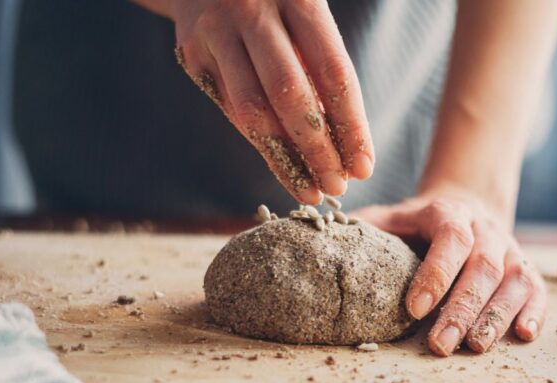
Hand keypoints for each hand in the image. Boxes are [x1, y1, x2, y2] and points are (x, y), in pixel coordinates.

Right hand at [140, 0, 374, 204]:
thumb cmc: (275, 3)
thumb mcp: (305, 15)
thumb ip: (322, 66)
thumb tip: (346, 143)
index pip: (334, 73)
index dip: (351, 125)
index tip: (364, 166)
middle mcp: (254, 10)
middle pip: (291, 95)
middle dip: (318, 150)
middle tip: (337, 187)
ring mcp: (217, 32)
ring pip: (253, 110)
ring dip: (285, 159)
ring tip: (311, 189)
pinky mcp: (192, 53)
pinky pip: (231, 109)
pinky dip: (261, 141)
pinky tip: (284, 165)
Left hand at [356, 192, 546, 356]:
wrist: (463, 209)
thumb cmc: (412, 226)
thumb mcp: (385, 220)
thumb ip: (361, 233)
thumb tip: (320, 248)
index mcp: (447, 213)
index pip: (450, 238)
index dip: (436, 273)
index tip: (414, 309)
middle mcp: (485, 229)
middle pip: (484, 266)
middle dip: (462, 308)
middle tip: (441, 344)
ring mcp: (510, 249)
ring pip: (514, 280)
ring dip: (495, 316)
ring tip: (475, 347)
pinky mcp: (527, 270)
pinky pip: (537, 289)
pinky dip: (534, 312)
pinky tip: (523, 335)